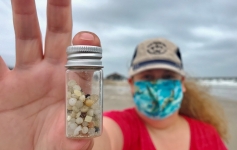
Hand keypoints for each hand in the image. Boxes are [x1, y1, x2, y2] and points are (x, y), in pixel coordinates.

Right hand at [0, 0, 99, 148]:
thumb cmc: (57, 148)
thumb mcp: (68, 144)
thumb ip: (75, 138)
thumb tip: (82, 137)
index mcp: (71, 85)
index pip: (83, 58)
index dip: (86, 45)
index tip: (86, 36)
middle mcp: (50, 74)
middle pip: (56, 35)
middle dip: (56, 11)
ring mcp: (24, 78)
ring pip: (25, 38)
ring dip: (23, 14)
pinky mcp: (0, 89)